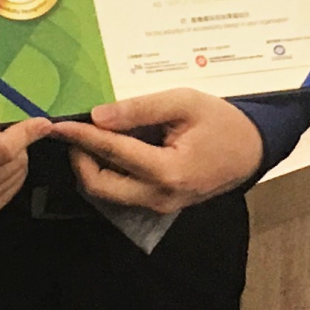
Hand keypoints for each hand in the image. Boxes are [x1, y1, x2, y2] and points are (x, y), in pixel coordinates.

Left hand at [53, 90, 265, 215]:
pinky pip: (123, 193)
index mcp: (168, 171)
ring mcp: (160, 206)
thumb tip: (98, 116)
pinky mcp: (160, 205)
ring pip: (108, 193)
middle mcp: (160, 196)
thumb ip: (141, 109)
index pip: (112, 152)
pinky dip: (108, 172)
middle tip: (76, 131)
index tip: (58, 124)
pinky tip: (110, 149)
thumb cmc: (222, 122)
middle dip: (81, 158)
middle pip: (100, 185)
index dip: (82, 137)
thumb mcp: (185, 103)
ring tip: (92, 137)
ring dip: (92, 167)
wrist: (252, 150)